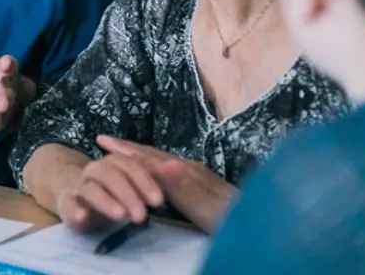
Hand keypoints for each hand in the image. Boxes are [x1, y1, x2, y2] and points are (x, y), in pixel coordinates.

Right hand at [57, 153, 164, 231]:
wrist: (75, 193)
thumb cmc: (114, 189)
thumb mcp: (141, 185)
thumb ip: (158, 177)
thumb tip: (178, 165)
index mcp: (118, 162)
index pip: (133, 164)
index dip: (145, 180)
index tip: (159, 201)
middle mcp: (97, 170)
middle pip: (112, 174)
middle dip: (128, 194)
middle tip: (142, 216)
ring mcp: (82, 186)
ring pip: (92, 190)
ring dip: (106, 203)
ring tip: (121, 217)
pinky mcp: (69, 204)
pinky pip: (70, 205)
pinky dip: (75, 211)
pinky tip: (83, 218)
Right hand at [97, 135, 236, 232]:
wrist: (263, 224)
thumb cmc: (233, 221)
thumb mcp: (207, 206)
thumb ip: (184, 185)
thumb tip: (161, 162)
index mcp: (186, 172)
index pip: (148, 157)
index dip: (124, 149)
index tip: (101, 139)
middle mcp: (190, 169)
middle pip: (153, 155)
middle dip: (129, 148)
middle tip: (105, 140)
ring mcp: (198, 177)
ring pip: (161, 162)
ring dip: (140, 156)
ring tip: (124, 153)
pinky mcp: (203, 188)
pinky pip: (168, 172)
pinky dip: (153, 168)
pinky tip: (156, 174)